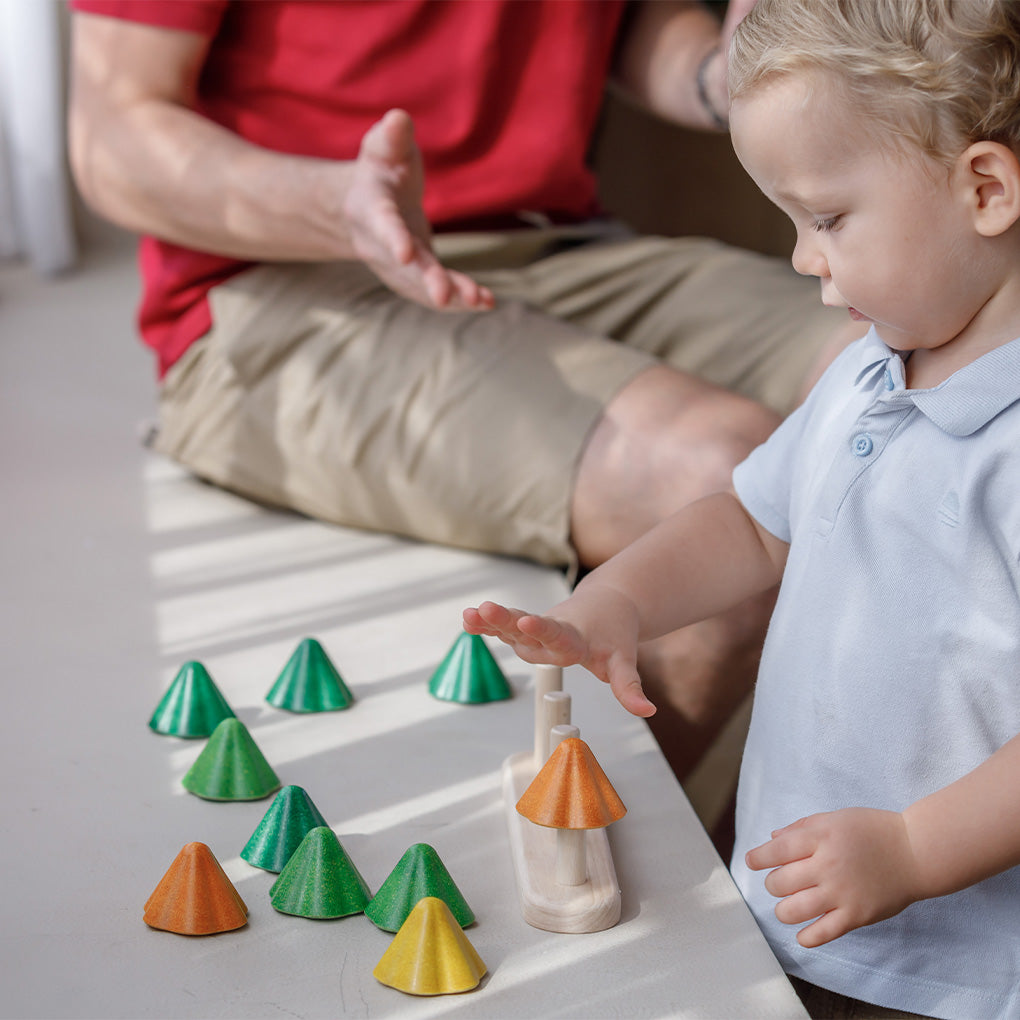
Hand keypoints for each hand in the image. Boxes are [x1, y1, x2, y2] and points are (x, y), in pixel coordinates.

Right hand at [343, 109, 493, 310]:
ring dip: (450, 297)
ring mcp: (397, 267)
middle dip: (425, 281)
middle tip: (444, 296)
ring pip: (421, 286)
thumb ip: (391, 136)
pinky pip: (437, 292)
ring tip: (479, 301)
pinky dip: (460, 299)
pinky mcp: (417, 277)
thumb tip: (398, 119)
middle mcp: (379, 246)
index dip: (393, 239)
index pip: (382, 226)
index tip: (405, 254)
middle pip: (403, 267)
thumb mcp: (382, 147)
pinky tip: (486, 302)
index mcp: (370, 210)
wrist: (365, 203)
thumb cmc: (380, 168)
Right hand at [462, 597, 655, 717]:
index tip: (528, 620)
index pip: (558, 636)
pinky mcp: (526, 627)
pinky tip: (467, 620)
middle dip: (506, 619)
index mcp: (575, 639)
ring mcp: (536, 628)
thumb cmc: (613, 636)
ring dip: (490, 620)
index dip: (542, 630)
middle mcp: (551, 631)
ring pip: (511, 625)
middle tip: (486, 608)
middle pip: (526, 628)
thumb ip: (628, 686)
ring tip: (469, 613)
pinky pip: (504, 626)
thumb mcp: (623, 661)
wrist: (608, 604)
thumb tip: (647, 710)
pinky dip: (486, 624)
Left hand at [745, 808, 922, 946]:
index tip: (752, 861)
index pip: (777, 851)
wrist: (916, 852)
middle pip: (780, 882)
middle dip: (773, 883)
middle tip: (780, 882)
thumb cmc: (873, 831)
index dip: (758, 857)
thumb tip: (772, 840)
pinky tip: (802, 933)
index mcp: (820, 838)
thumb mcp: (835, 818)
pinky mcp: (856, 915)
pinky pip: (822, 933)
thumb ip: (802, 828)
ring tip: (787, 905)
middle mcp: (827, 866)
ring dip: (783, 910)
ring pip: (794, 910)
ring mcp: (842, 893)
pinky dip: (806, 937)